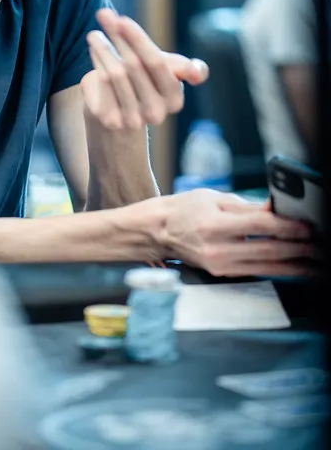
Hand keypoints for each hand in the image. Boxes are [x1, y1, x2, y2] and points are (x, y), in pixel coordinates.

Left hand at [81, 8, 208, 130]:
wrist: (120, 120)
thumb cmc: (145, 86)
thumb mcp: (166, 74)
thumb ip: (182, 67)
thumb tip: (198, 73)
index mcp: (174, 99)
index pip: (157, 63)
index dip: (138, 40)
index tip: (122, 19)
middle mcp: (155, 112)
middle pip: (133, 65)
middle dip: (118, 36)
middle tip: (104, 15)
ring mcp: (132, 119)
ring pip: (114, 74)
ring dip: (103, 48)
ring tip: (94, 33)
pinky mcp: (110, 120)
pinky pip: (101, 84)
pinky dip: (97, 62)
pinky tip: (93, 49)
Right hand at [159, 188, 315, 277]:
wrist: (156, 232)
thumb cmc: (183, 210)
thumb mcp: (213, 198)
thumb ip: (247, 206)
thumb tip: (276, 209)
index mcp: (214, 224)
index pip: (260, 226)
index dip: (288, 226)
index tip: (308, 225)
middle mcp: (217, 249)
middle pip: (268, 249)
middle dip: (300, 247)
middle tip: (320, 244)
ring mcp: (219, 265)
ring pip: (267, 266)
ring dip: (296, 263)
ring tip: (317, 261)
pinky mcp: (221, 274)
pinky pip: (257, 272)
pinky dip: (279, 269)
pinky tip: (296, 267)